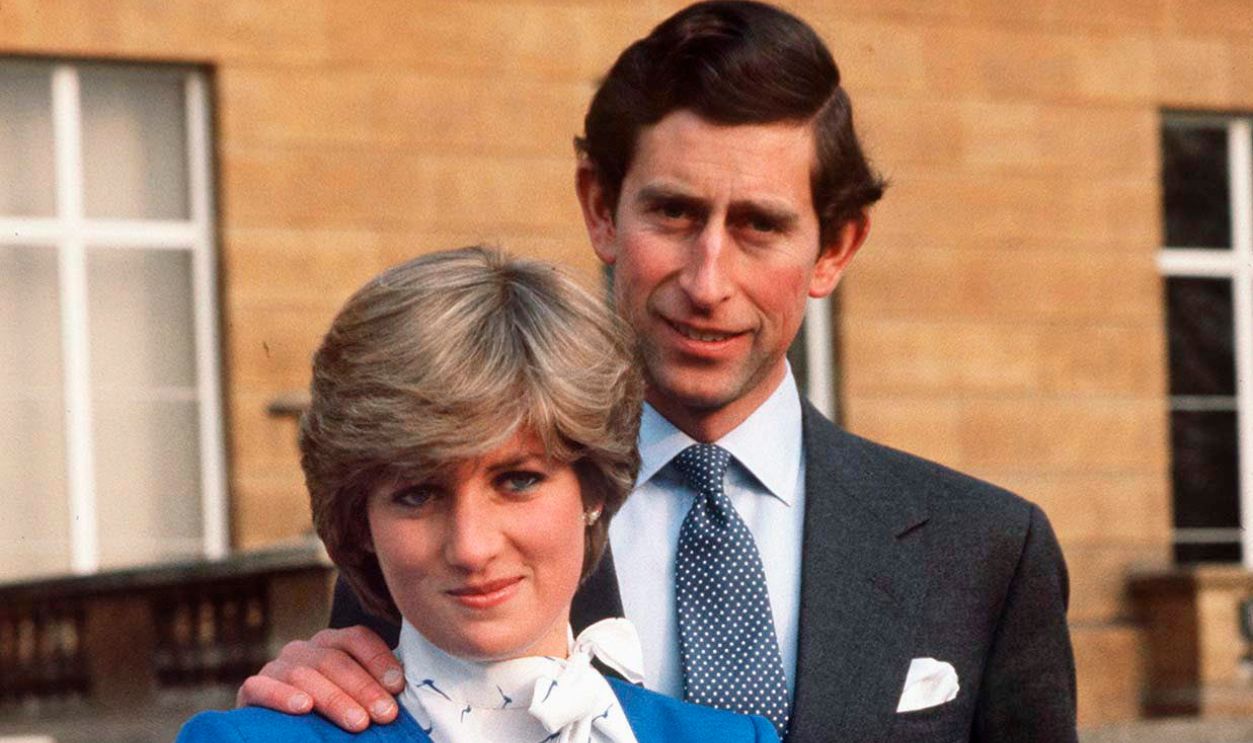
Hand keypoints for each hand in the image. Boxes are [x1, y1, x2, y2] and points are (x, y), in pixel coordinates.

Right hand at [236, 626, 404, 731]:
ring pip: (305, 674)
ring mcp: (277, 667)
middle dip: (363, 689)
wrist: (283, 734)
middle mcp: (304, 649)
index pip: (357, 638)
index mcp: (332, 643)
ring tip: (357, 722)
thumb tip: (404, 693)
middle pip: (335, 659)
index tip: (398, 686)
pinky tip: (303, 707)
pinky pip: (262, 686)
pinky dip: (282, 696)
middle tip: (385, 715)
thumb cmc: (330, 716)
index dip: (379, 660)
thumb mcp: (354, 700)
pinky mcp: (251, 688)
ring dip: (334, 699)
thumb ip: (375, 692)